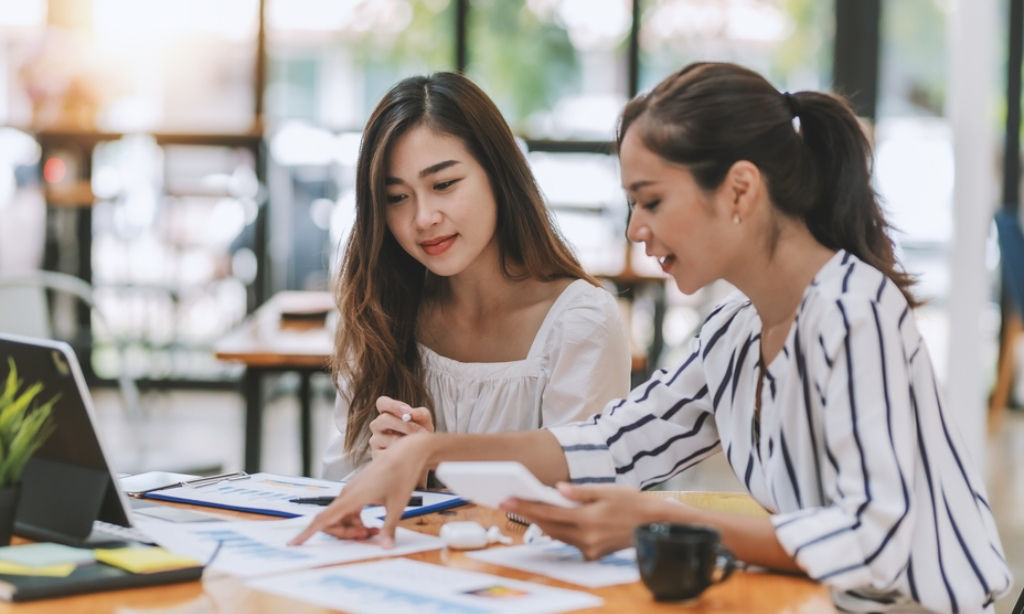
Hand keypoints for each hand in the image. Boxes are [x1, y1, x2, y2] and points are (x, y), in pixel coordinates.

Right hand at [288, 433, 432, 547]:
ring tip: (373, 531)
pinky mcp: (357, 488)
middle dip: (344, 534)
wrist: (406, 453)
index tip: (293, 544)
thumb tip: (386, 548)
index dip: (307, 533)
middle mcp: (347, 493)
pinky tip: (371, 524)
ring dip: (351, 528)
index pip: (324, 519)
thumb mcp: (397, 506)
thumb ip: (388, 528)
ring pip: (340, 516)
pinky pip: (348, 509)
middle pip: (331, 521)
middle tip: (367, 537)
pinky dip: (355, 520)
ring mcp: (351, 490)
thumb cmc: (402, 476)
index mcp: (352, 497)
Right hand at [369, 396, 433, 459]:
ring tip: (419, 446)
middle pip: (384, 419)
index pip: (382, 403)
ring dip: (406, 442)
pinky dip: (401, 454)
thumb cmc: (420, 434)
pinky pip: (386, 453)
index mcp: (387, 412)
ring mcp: (375, 440)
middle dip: (405, 425)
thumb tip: (413, 414)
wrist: (421, 455)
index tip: (408, 411)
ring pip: (386, 438)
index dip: (394, 406)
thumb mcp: (424, 421)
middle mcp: (377, 425)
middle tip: (422, 432)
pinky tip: (409, 455)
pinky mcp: (376, 455)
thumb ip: (421, 414)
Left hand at [500, 483, 669, 559]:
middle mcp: (586, 538)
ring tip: (525, 507)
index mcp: (588, 519)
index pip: (548, 513)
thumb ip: (580, 492)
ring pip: (557, 535)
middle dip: (528, 514)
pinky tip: (552, 518)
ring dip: (542, 522)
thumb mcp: (608, 491)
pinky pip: (570, 540)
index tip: (508, 500)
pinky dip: (559, 528)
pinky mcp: (594, 554)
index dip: (525, 507)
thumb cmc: (634, 503)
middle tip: (509, 501)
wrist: (656, 526)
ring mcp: (590, 549)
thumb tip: (556, 489)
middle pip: (548, 526)